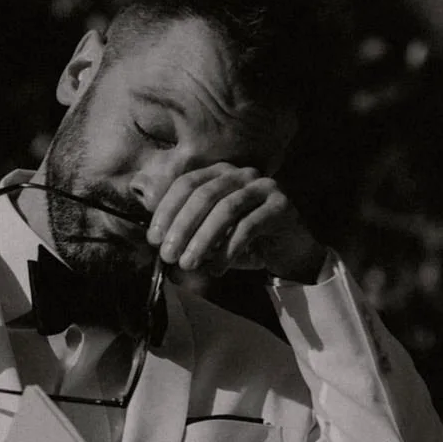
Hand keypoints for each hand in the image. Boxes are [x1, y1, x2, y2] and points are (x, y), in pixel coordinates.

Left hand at [146, 163, 324, 282]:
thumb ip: (187, 233)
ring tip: (188, 264)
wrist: (289, 251)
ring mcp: (264, 186)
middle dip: (182, 227)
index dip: (167, 210)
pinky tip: (217, 269)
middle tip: (168, 255)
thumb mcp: (210, 236)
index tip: (154, 239)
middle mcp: (242, 174)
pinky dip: (229, 250)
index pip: (186, 183)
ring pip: (226, 209)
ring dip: (202, 239)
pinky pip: (249, 226)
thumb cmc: (244, 243)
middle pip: (204, 195)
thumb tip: (157, 242)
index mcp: (220, 173)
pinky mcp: (281, 205)